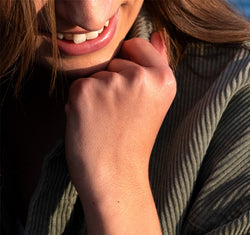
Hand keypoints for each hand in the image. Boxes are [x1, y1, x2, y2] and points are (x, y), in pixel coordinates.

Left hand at [65, 32, 175, 206]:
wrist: (117, 177)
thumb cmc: (135, 143)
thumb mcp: (156, 103)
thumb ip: (157, 65)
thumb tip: (156, 35)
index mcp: (164, 79)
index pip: (137, 46)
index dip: (132, 70)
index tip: (136, 100)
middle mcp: (140, 77)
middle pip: (116, 59)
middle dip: (115, 82)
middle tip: (122, 117)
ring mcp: (111, 83)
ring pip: (97, 73)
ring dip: (98, 94)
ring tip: (108, 122)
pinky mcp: (85, 92)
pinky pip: (78, 84)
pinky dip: (81, 102)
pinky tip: (92, 124)